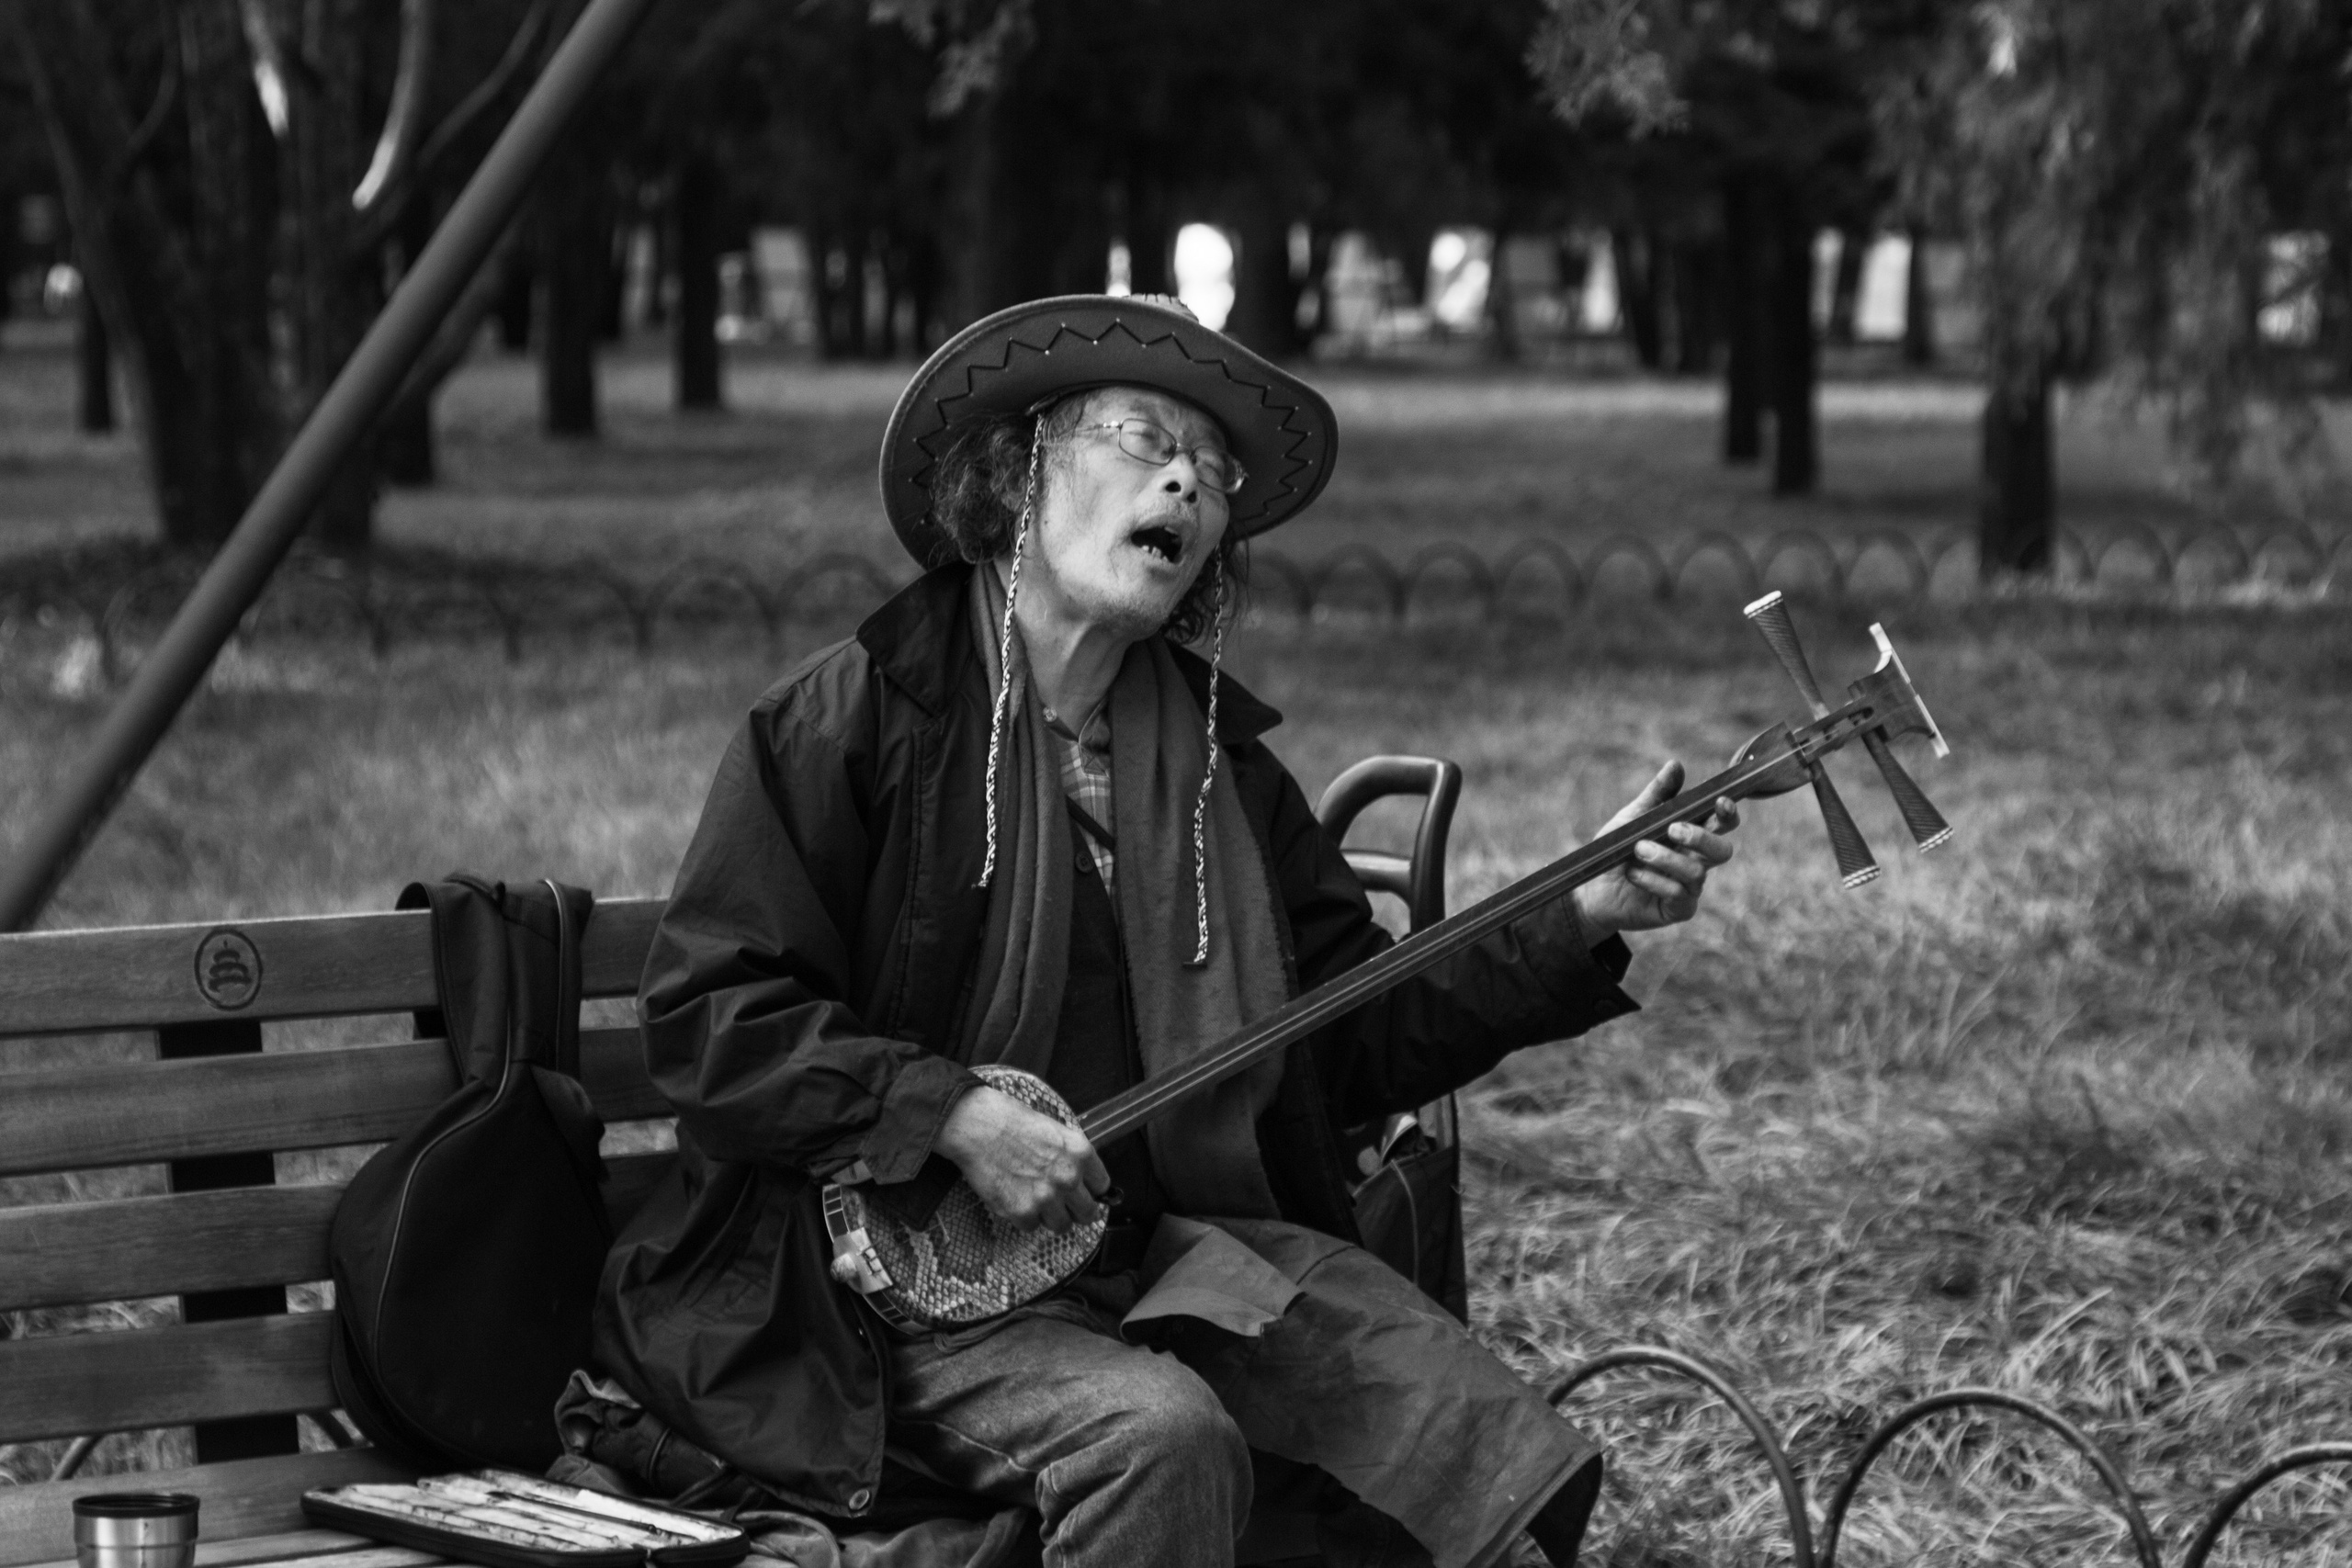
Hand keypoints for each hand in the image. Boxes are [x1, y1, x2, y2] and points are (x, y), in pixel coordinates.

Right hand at [934, 1084, 1108, 1233]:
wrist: (977, 1126)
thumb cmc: (1011, 1121)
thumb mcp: (1054, 1130)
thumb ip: (1070, 1156)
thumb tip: (1079, 1178)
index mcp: (1080, 1153)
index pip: (1102, 1187)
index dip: (1091, 1191)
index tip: (1083, 1193)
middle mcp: (1068, 1178)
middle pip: (1088, 1213)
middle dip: (1076, 1210)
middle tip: (1063, 1206)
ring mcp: (1046, 1198)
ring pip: (1062, 1226)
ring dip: (1050, 1217)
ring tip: (1035, 1200)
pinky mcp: (1022, 1212)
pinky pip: (1031, 1227)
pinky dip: (1023, 1218)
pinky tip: (1014, 1197)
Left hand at [1571, 760, 1738, 940]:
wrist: (1593, 887)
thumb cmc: (1617, 849)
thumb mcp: (1633, 817)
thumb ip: (1657, 794)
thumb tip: (1676, 764)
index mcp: (1692, 835)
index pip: (1723, 823)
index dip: (1728, 813)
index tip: (1720, 802)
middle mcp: (1696, 861)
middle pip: (1722, 851)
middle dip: (1701, 837)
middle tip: (1673, 829)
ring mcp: (1690, 887)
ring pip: (1697, 872)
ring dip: (1666, 857)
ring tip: (1637, 849)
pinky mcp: (1678, 909)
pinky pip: (1678, 894)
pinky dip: (1653, 880)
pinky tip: (1632, 873)